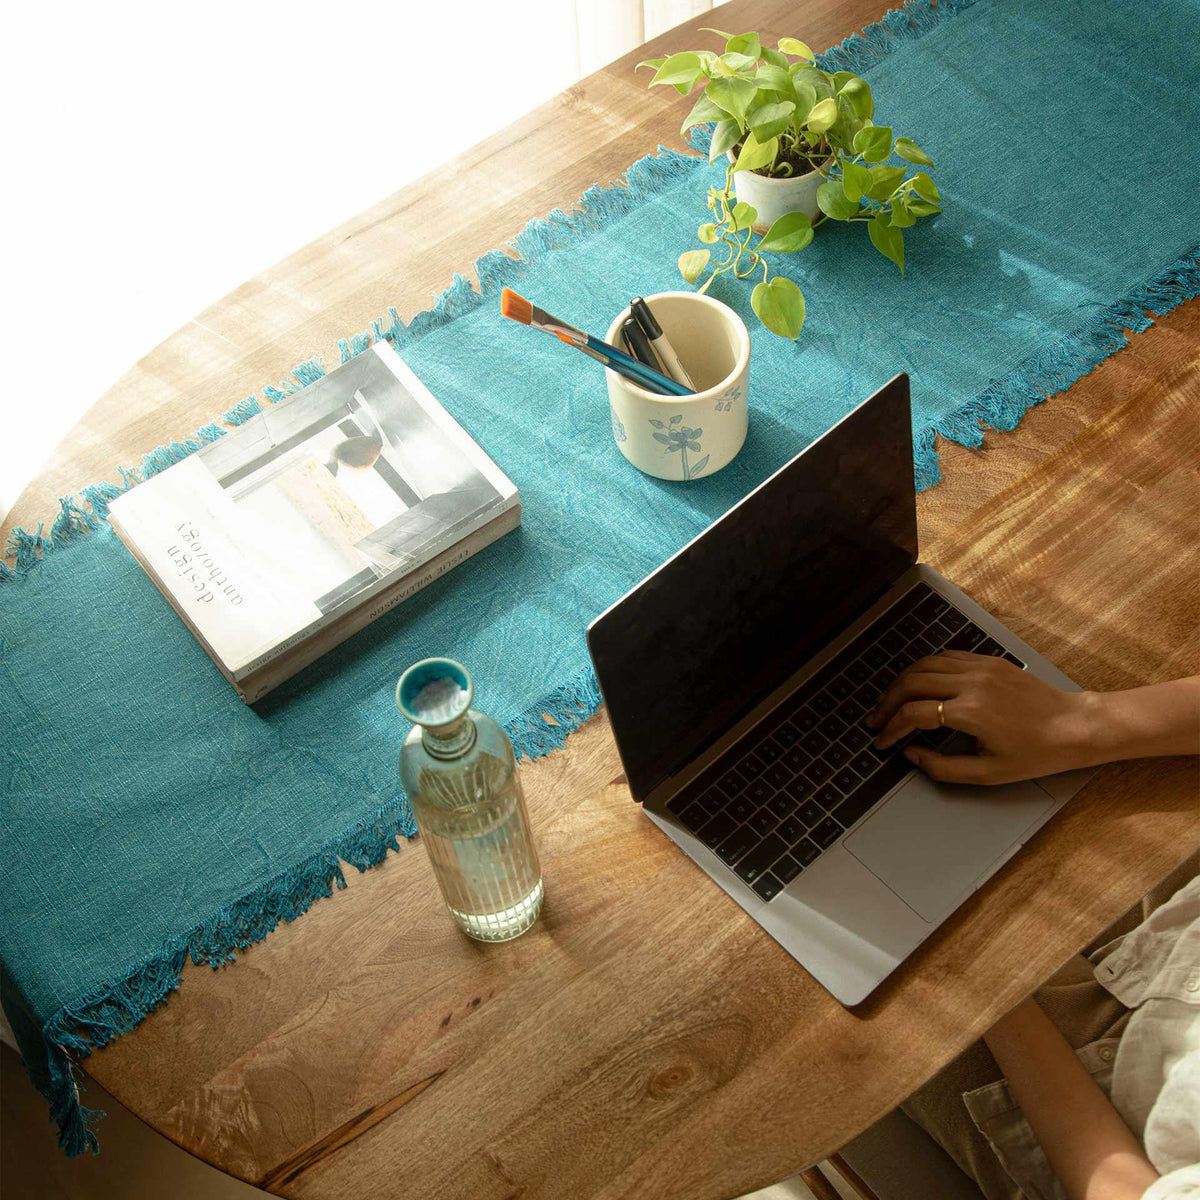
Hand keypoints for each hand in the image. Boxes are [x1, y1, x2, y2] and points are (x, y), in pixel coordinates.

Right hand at [864, 651, 1095, 784]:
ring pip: (924, 663)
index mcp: (971, 712)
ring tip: (892, 701)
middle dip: (887, 702)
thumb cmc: (1037, 754)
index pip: (913, 714)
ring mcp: (981, 667)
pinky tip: (920, 684)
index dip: (891, 728)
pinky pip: (946, 656)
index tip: (882, 742)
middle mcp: (972, 684)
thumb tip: (912, 755)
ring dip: (902, 682)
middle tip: (877, 720)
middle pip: (911, 682)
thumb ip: (943, 768)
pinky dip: (925, 668)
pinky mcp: (989, 660)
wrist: (1075, 726)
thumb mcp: (989, 774)